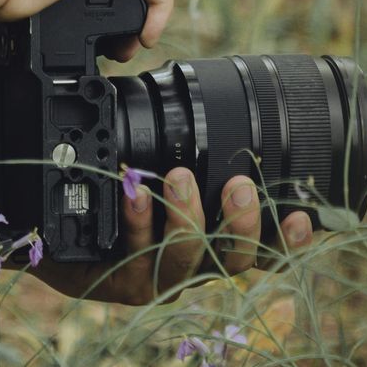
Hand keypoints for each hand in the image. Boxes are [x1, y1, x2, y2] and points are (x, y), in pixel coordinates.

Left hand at [36, 168, 311, 305]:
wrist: (61, 226)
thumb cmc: (124, 192)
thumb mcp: (167, 164)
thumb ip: (196, 143)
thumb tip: (211, 85)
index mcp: (216, 242)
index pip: (267, 250)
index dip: (290, 240)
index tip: (304, 216)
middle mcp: (194, 265)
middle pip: (234, 260)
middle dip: (241, 223)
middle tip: (238, 185)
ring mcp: (157, 277)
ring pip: (184, 259)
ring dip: (186, 217)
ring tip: (179, 178)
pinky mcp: (119, 281)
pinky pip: (132, 254)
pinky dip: (135, 222)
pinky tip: (133, 194)